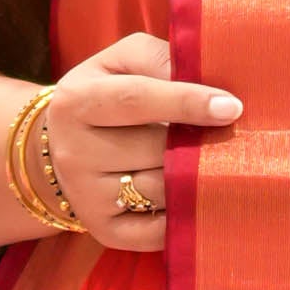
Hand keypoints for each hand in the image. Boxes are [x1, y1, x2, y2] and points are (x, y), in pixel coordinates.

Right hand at [35, 30, 241, 252]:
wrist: (57, 150)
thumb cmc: (105, 95)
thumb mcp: (120, 62)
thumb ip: (158, 58)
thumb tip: (202, 79)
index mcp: (77, 102)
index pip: (136, 100)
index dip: (187, 102)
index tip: (231, 107)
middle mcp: (74, 153)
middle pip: (155, 150)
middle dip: (196, 142)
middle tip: (222, 136)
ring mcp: (87, 198)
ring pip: (162, 190)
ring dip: (192, 176)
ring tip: (201, 161)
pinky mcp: (104, 231)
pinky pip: (159, 231)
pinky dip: (184, 214)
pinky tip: (191, 195)